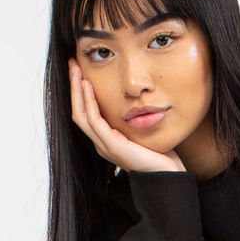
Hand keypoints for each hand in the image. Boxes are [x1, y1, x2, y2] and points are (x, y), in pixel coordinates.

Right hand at [68, 59, 186, 173]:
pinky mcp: (112, 146)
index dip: (80, 93)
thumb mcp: (142, 130)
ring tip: (76, 70)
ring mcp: (105, 146)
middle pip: (78, 113)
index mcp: (106, 140)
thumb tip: (135, 97)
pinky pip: (95, 121)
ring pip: (81, 115)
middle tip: (71, 64)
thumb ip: (133, 117)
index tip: (79, 71)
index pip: (85, 114)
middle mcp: (101, 144)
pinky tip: (88, 86)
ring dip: (77, 90)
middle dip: (73, 87)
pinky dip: (89, 102)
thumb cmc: (160, 155)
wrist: (168, 176)